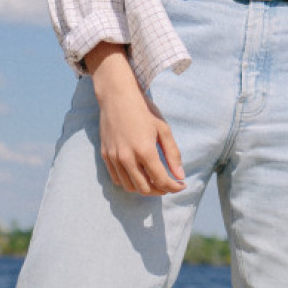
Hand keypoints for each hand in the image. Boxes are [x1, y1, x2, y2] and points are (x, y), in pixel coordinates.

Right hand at [85, 42, 185, 195]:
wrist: (117, 97)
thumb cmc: (143, 110)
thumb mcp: (163, 129)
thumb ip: (173, 154)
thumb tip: (180, 176)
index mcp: (144, 150)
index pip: (161, 180)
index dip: (173, 187)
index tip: (181, 185)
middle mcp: (127, 158)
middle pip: (145, 188)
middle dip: (160, 190)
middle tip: (169, 184)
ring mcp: (114, 158)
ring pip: (130, 187)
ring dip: (145, 188)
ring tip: (155, 181)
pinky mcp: (105, 156)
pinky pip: (117, 179)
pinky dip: (129, 183)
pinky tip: (138, 175)